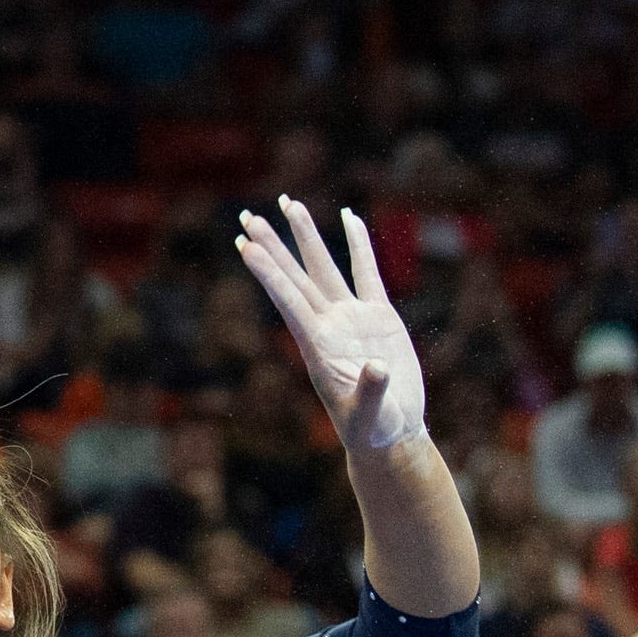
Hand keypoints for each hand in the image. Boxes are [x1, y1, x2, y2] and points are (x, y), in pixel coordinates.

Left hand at [236, 196, 426, 451]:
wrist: (391, 433)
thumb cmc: (373, 431)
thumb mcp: (369, 416)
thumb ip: (370, 392)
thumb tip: (377, 369)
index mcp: (318, 347)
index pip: (288, 301)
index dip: (269, 273)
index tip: (246, 246)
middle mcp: (328, 326)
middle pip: (295, 276)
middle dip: (272, 246)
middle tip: (247, 216)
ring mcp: (351, 318)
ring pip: (323, 267)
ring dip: (306, 236)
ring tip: (290, 204)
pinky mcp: (378, 316)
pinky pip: (366, 272)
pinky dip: (359, 245)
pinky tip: (349, 218)